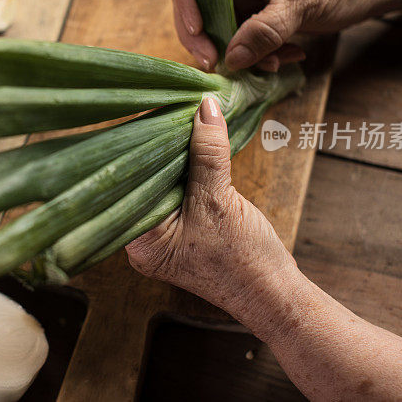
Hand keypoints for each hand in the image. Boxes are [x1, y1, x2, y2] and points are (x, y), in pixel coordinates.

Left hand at [126, 97, 296, 315]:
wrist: (275, 294)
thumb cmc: (244, 260)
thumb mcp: (219, 199)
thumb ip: (206, 153)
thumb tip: (203, 106)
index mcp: (138, 240)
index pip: (125, 184)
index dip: (136, 147)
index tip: (146, 111)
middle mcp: (142, 239)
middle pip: (142, 182)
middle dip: (156, 147)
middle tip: (166, 109)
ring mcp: (162, 236)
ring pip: (162, 184)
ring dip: (174, 156)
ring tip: (182, 120)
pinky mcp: (181, 229)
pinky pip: (177, 192)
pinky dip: (187, 170)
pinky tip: (194, 145)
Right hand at [172, 0, 399, 70]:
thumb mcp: (305, 1)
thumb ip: (266, 29)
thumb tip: (231, 59)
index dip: (187, 0)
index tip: (197, 32)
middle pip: (199, 4)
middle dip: (207, 38)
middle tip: (216, 65)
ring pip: (219, 30)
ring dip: (239, 53)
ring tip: (272, 63)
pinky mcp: (256, 18)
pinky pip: (242, 42)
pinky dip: (259, 56)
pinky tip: (286, 57)